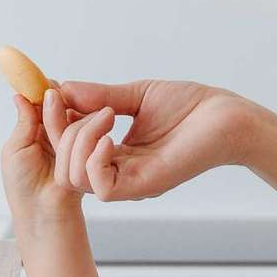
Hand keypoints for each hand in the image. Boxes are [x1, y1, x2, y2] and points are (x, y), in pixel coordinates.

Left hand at [1, 92, 84, 219]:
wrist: (43, 212)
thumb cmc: (22, 186)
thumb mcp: (15, 149)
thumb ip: (24, 122)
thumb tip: (19, 95)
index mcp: (32, 132)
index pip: (39, 104)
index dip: (42, 91)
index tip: (46, 81)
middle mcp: (51, 135)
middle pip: (59, 107)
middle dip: (59, 99)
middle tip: (58, 92)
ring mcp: (69, 143)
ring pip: (73, 116)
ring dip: (71, 111)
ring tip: (70, 106)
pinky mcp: (86, 152)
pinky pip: (87, 133)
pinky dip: (85, 125)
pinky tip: (85, 120)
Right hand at [44, 79, 253, 201]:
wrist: (227, 117)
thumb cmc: (191, 107)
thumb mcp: (137, 96)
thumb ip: (100, 97)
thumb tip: (63, 90)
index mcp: (114, 154)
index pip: (66, 149)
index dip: (52, 122)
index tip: (49, 92)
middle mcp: (119, 171)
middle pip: (64, 166)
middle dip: (57, 130)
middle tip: (66, 99)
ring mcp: (131, 181)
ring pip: (76, 178)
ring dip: (77, 141)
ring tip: (103, 114)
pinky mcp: (145, 184)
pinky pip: (103, 187)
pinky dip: (95, 161)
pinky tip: (109, 135)